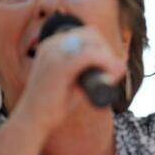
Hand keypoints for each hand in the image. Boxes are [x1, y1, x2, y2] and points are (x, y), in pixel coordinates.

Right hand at [11, 26, 125, 137]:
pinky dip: (104, 63)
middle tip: (112, 71)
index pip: (87, 33)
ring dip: (107, 57)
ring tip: (111, 74)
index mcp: (52, 45)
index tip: (108, 65)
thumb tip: (122, 64)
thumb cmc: (54, 104)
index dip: (102, 46)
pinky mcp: (59, 67)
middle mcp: (52, 45)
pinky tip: (110, 75)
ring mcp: (54, 54)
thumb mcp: (75, 82)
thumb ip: (94, 71)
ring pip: (92, 43)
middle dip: (106, 50)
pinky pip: (90, 56)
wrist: (32, 122)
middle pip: (92, 34)